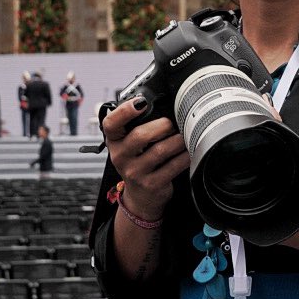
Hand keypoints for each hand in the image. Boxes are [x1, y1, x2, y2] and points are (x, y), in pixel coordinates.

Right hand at [102, 97, 189, 219]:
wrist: (140, 196)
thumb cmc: (138, 162)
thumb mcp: (129, 144)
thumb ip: (136, 126)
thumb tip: (160, 103)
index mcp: (114, 141)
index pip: (111, 123)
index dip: (125, 111)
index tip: (141, 102)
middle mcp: (120, 156)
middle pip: (140, 135)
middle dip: (162, 125)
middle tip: (172, 123)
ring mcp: (135, 172)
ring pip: (160, 150)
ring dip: (177, 140)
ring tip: (183, 136)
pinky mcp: (151, 184)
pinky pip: (173, 166)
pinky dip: (184, 156)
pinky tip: (187, 151)